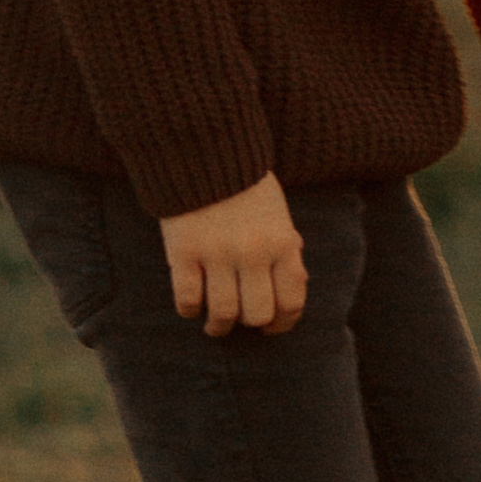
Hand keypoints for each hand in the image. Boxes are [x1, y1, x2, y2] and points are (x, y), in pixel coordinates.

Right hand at [161, 173, 306, 337]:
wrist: (205, 154)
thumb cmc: (247, 189)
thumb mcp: (280, 216)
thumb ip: (287, 250)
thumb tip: (296, 285)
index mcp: (283, 244)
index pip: (290, 302)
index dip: (282, 324)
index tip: (271, 327)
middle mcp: (253, 253)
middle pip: (256, 314)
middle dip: (250, 324)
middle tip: (241, 321)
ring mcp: (217, 254)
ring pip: (223, 314)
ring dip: (218, 326)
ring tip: (215, 324)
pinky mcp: (184, 252)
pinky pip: (188, 300)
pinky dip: (189, 310)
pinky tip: (192, 305)